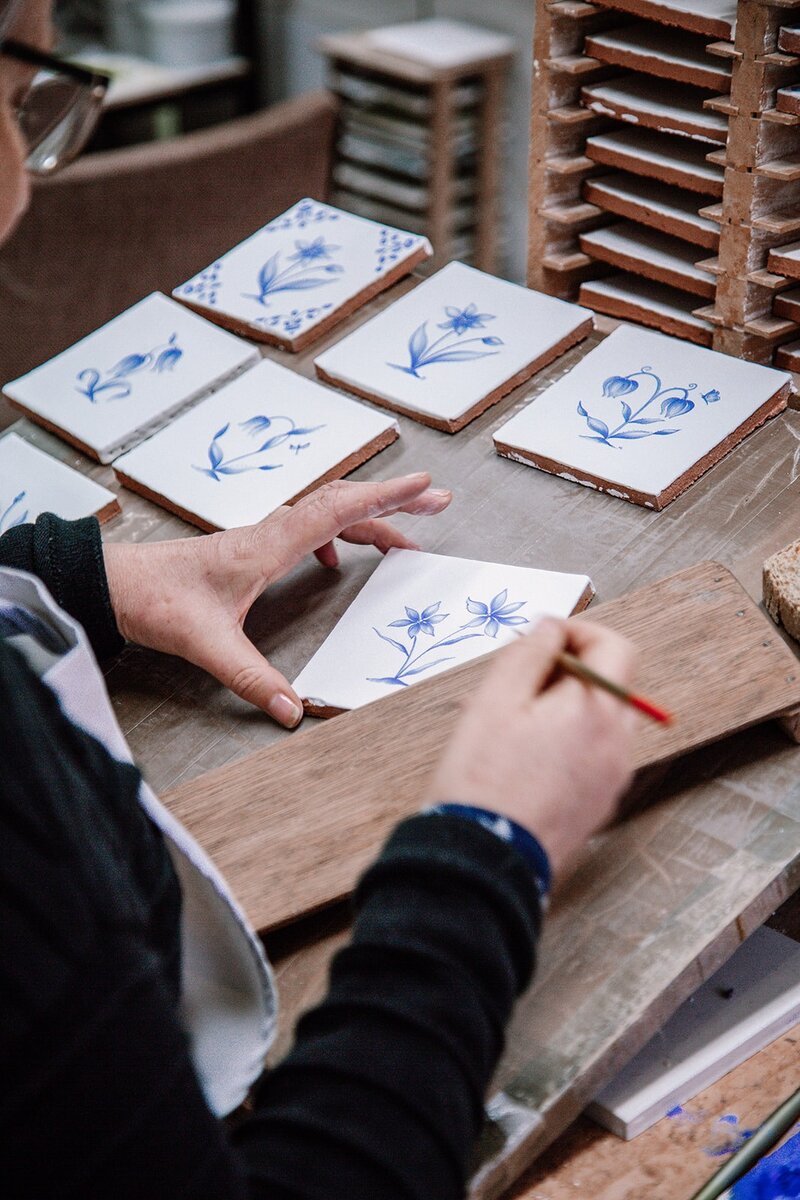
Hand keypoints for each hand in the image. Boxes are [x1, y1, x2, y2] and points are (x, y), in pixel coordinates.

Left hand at [103, 473, 450, 726]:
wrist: (114, 584)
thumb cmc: (157, 600)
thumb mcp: (207, 644)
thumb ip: (252, 678)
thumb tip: (293, 711)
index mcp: (269, 545)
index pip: (340, 509)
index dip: (388, 498)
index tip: (427, 488)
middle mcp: (270, 533)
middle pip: (344, 503)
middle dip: (395, 501)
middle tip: (439, 503)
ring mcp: (261, 537)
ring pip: (326, 514)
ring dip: (368, 519)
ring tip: (402, 542)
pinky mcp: (250, 549)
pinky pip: (305, 529)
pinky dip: (333, 535)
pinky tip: (332, 561)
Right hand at [425, 617, 636, 877]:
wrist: (484, 860)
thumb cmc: (483, 780)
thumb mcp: (495, 700)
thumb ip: (529, 652)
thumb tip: (551, 629)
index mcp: (597, 711)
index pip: (615, 647)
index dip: (578, 632)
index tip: (542, 640)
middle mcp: (617, 745)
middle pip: (608, 686)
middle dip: (564, 675)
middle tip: (515, 684)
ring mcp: (611, 780)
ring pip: (596, 723)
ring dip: (561, 711)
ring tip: (507, 726)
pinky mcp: (597, 806)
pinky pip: (589, 758)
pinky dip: (563, 745)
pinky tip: (518, 760)